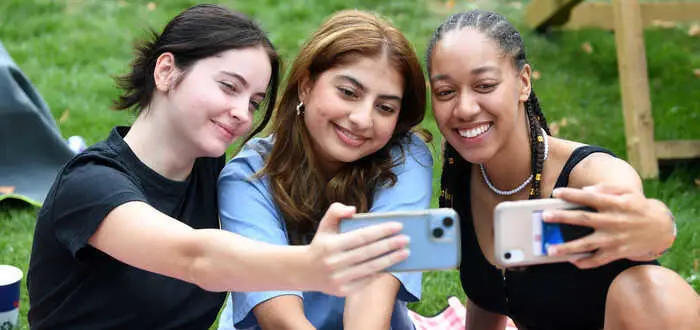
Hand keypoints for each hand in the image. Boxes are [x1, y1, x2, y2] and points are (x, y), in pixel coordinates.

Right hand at [305, 203, 408, 296]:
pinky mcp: (342, 291)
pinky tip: (391, 265)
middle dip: (390, 245)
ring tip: (405, 253)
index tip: (398, 226)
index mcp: (331, 245)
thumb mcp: (325, 224)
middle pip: (369, 253)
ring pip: (370, 268)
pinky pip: (366, 281)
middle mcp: (334, 263)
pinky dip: (380, 272)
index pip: (362, 237)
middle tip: (406, 239)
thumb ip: (336, 211)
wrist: (305, 271)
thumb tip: (354, 210)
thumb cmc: (321, 244)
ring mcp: (338, 279)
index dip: (381, 231)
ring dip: (390, 260)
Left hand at [544, 184, 674, 268]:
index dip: (571, 194)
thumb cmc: (638, 207)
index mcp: (614, 204)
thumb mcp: (627, 192)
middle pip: (583, 219)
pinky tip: (572, 261)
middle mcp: (612, 221)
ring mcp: (614, 239)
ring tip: (550, 250)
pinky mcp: (617, 252)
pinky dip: (585, 263)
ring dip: (567, 248)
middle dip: (562, 218)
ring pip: (587, 244)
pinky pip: (598, 260)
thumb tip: (586, 191)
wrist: (661, 228)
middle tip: (544, 217)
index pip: (589, 198)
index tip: (556, 193)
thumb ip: (606, 189)